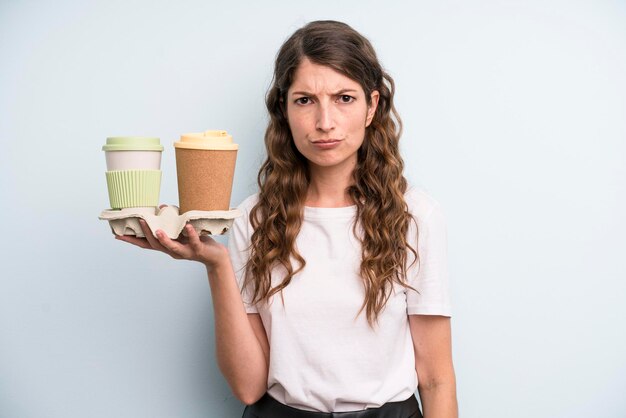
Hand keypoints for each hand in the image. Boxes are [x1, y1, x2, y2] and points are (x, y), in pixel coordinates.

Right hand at [115, 217, 229, 270]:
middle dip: (146, 233)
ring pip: (171, 247)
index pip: (145, 243)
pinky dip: (190, 234)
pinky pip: (193, 242)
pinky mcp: (197, 250)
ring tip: (157, 229)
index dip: (132, 240)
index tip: (117, 235)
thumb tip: (160, 207)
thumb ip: (171, 222)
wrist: (214, 256)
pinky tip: (187, 226)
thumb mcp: (181, 231)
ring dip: (163, 238)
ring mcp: (185, 252)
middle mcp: (172, 251)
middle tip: (139, 221)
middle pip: (155, 244)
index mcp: (166, 246)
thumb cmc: (196, 241)